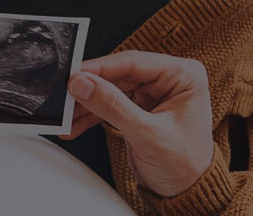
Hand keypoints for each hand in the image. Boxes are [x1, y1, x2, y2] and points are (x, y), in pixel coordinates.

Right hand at [63, 51, 212, 196]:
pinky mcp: (139, 108)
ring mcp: (152, 94)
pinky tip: (75, 125)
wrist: (187, 191)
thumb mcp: (147, 134)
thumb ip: (114, 107)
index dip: (100, 68)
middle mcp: (168, 79)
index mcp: (183, 75)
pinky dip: (91, 115)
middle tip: (66, 97)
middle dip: (90, 89)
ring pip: (109, 89)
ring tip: (67, 116)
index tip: (74, 76)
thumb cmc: (185, 165)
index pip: (134, 62)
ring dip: (87, 104)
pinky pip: (109, 105)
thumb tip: (84, 84)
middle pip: (118, 74)